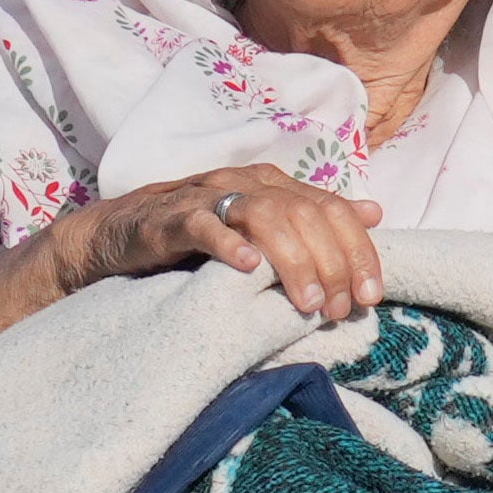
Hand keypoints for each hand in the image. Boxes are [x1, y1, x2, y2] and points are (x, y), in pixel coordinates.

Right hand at [23, 159, 379, 327]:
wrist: (118, 236)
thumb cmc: (195, 238)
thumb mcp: (262, 229)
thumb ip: (314, 220)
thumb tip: (374, 212)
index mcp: (273, 184)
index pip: (331, 208)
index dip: (358, 251)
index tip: (372, 296)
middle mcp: (246, 183)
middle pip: (306, 213)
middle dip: (332, 263)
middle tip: (338, 309)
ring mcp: (207, 197)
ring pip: (265, 216)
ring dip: (293, 260)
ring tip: (307, 302)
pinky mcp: (169, 219)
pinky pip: (204, 226)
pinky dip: (229, 245)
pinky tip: (250, 268)